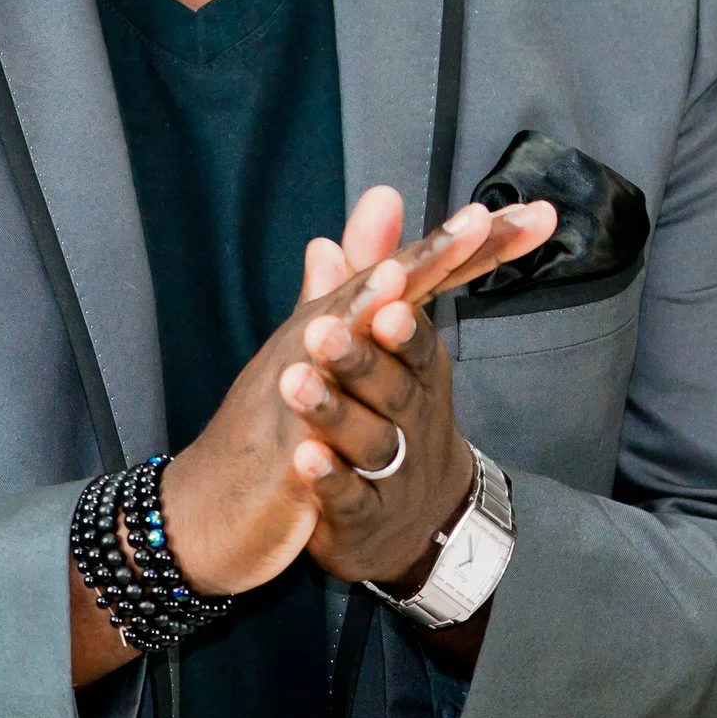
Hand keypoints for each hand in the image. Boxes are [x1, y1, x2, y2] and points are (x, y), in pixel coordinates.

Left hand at [159, 184, 554, 595]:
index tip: (393, 284)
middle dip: (363, 356)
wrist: (415, 521)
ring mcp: (392, 471)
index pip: (420, 336)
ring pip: (370, 440)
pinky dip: (328, 478)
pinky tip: (302, 456)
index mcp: (418, 372)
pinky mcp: (365, 518)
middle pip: (392, 386)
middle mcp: (413, 418)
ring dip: (333, 412)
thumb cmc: (397, 412)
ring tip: (296, 383)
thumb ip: (376, 269)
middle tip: (323, 331)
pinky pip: (349, 498)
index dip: (406, 316)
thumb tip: (380, 196)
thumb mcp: (390, 341)